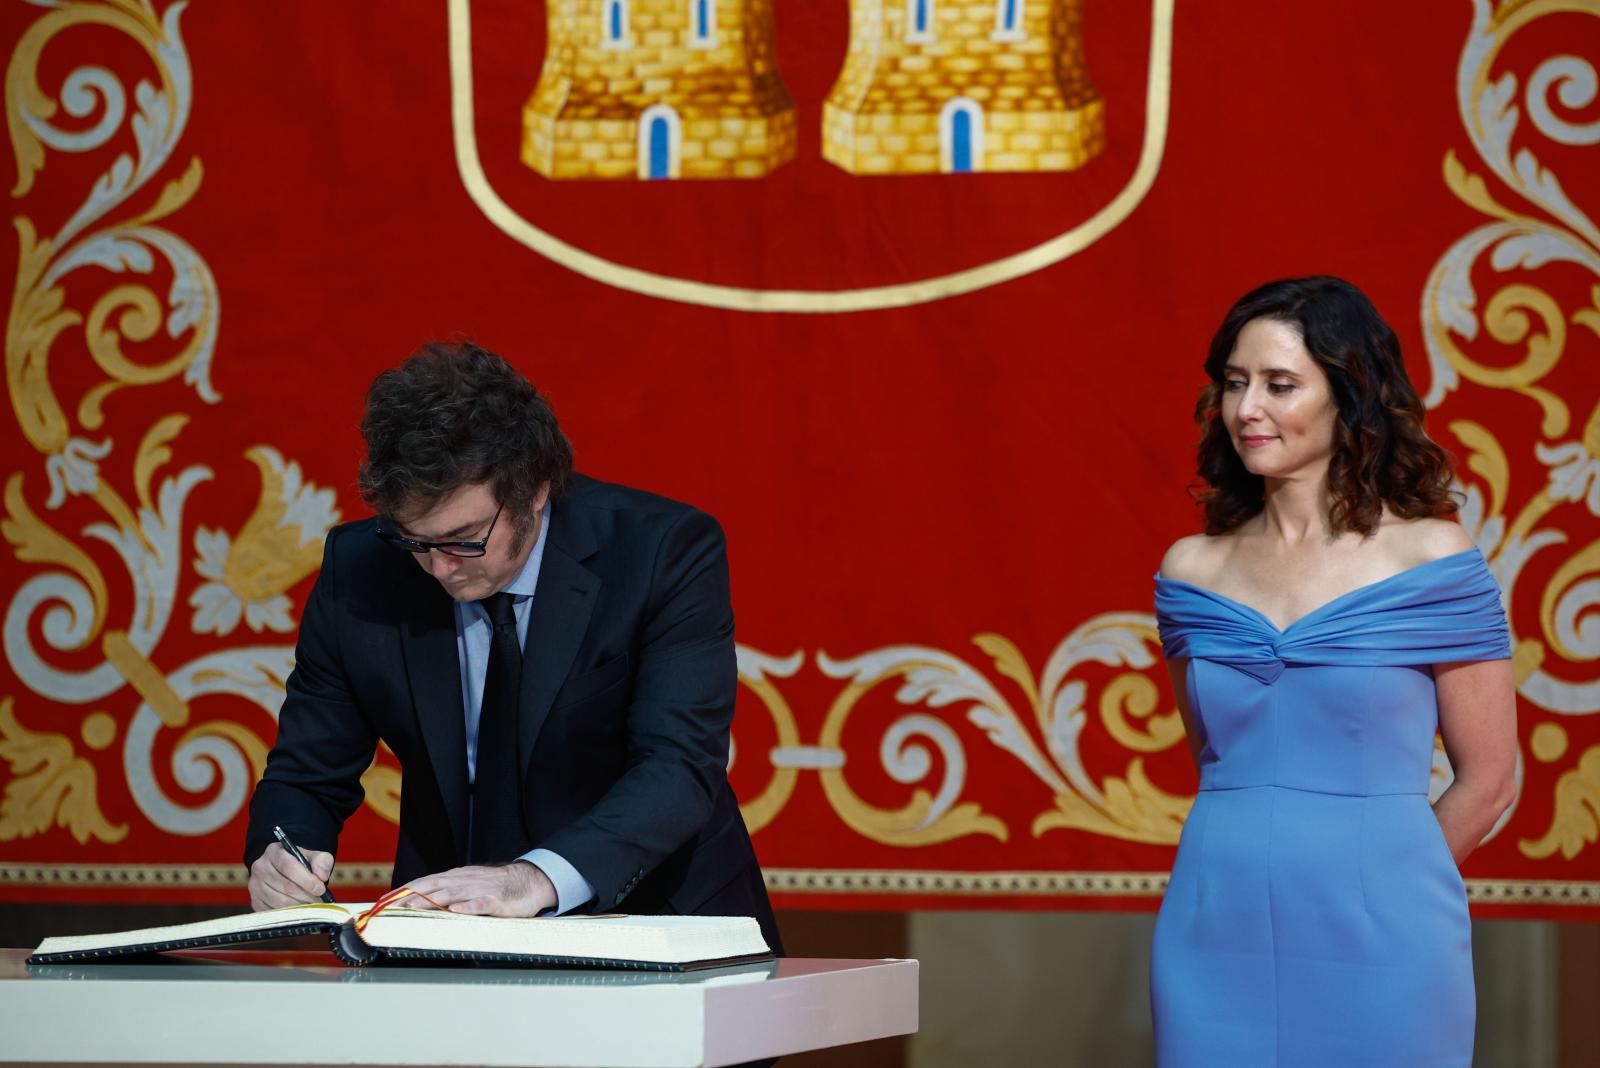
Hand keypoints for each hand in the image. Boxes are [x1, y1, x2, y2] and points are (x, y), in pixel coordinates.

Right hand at [248, 842, 333, 910]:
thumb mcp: (314, 856)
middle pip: (285, 886)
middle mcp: (260, 867)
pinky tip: (299, 910)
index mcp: (273, 851)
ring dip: (299, 906)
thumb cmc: (302, 864)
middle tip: (320, 900)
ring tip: (312, 905)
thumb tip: (321, 876)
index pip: (288, 866)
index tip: (320, 889)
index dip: (306, 880)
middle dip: (306, 895)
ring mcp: (255, 886)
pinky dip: (289, 914)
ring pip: (280, 902)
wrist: (286, 872)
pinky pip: (273, 912)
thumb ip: (322, 862)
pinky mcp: (255, 901)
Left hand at [401, 861, 556, 916]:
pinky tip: (455, 911)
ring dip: (430, 900)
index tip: (385, 900)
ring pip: (451, 894)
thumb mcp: (470, 884)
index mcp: (457, 877)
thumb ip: (448, 891)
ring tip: (413, 907)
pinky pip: (479, 904)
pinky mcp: (495, 901)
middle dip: (411, 895)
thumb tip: (422, 901)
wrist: (529, 882)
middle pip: (433, 887)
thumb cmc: (497, 887)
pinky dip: (466, 907)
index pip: (425, 882)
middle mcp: (465, 881)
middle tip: (391, 906)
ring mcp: (479, 890)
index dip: (405, 890)